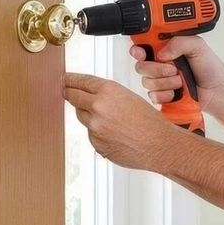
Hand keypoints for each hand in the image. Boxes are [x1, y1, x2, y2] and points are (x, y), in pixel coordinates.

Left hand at [64, 72, 182, 170]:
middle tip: (67, 91)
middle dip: (69, 93)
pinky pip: (91, 134)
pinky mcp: (95, 143)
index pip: (79, 81)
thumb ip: (106, 95)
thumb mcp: (128, 97)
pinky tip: (116, 134)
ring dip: (88, 115)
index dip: (69, 80)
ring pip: (81, 116)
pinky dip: (98, 133)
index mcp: (108, 90)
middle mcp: (97, 107)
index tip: (64, 79)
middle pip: (72, 96)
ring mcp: (94, 126)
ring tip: (110, 119)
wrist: (159, 145)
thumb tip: (88, 96)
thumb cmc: (149, 121)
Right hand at [132, 34, 223, 111]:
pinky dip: (166, 95)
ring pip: (147, 82)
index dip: (137, 50)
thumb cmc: (209, 67)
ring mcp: (160, 82)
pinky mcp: (162, 97)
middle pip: (141, 66)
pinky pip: (153, 96)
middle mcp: (159, 65)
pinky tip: (177, 93)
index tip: (142, 52)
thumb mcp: (197, 45)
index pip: (141, 47)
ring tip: (181, 81)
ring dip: (166, 82)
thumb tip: (161, 53)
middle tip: (174, 69)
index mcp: (164, 50)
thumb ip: (179, 42)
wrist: (217, 89)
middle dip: (157, 69)